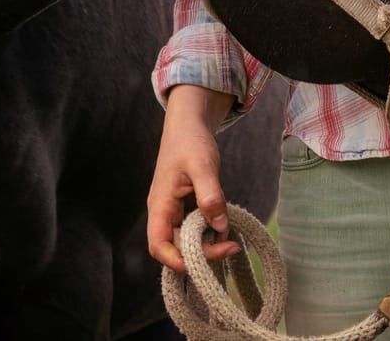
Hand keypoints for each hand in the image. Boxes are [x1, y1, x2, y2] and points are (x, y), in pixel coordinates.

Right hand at [146, 84, 239, 272]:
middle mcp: (164, 213)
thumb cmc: (190, 142)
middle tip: (230, 247)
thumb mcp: (202, 166)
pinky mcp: (186, 207)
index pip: (159, 245)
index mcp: (160, 205)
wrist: (189, 126)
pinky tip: (226, 227)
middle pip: (176, 247)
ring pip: (187, 240)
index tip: (202, 263)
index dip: (176, 261)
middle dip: (201, 253)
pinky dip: (210, 232)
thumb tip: (219, 226)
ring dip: (207, 245)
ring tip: (231, 241)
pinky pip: (195, 228)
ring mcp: (175, 211)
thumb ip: (210, 195)